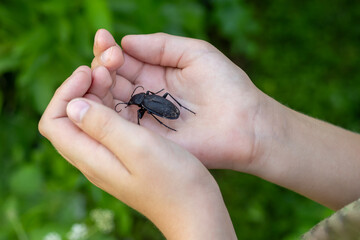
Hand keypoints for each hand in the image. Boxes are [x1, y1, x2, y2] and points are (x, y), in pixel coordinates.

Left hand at [38, 66, 236, 238]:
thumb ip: (103, 126)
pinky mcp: (126, 154)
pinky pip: (108, 123)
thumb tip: (72, 105)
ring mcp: (110, 157)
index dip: (65, 92)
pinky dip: (114, 102)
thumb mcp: (139, 148)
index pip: (54, 121)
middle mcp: (95, 158)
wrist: (196, 209)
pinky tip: (131, 92)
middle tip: (108, 66)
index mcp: (92, 157)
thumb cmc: (174, 181)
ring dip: (99, 92)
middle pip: (70, 116)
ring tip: (119, 70)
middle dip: (83, 86)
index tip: (89, 72)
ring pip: (90, 117)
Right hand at [90, 29, 270, 170]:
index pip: (122, 60)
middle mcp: (145, 95)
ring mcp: (143, 118)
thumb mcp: (196, 53)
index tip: (104, 38)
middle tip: (108, 59)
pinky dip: (101, 110)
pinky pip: (115, 125)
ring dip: (97, 85)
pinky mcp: (145, 139)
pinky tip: (96, 94)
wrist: (245, 124)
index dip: (109, 49)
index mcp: (155, 73)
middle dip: (101, 65)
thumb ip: (161, 45)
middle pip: (110, 79)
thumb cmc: (227, 85)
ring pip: (107, 100)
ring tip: (101, 72)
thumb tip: (124, 41)